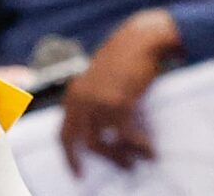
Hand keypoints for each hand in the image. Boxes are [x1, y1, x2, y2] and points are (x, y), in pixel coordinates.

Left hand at [60, 9, 176, 168]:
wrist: (140, 40)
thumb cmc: (125, 59)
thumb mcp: (99, 81)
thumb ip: (94, 102)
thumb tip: (101, 132)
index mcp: (74, 94)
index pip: (63, 133)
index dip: (69, 156)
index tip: (78, 173)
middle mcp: (81, 99)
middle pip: (84, 143)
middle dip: (105, 158)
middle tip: (125, 166)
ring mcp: (98, 101)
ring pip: (104, 143)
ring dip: (124, 156)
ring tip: (140, 159)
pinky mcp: (118, 102)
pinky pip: (125, 136)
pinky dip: (138, 147)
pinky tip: (150, 150)